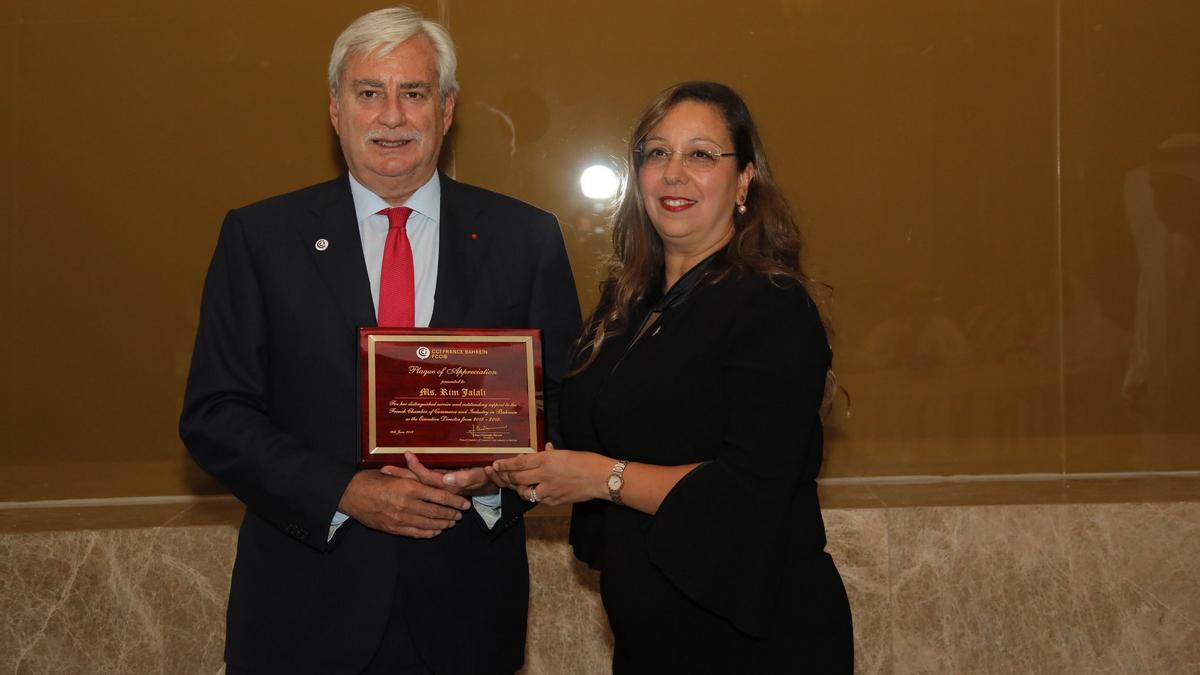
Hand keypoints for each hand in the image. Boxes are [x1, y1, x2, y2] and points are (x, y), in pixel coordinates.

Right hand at [338, 469, 470, 537]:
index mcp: (409, 487)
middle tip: (461, 515)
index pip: (440, 496)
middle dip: (452, 514)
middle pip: (437, 512)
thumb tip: (435, 473)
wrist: (349, 495)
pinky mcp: (393, 529)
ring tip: (452, 523)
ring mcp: (400, 519)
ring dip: (443, 524)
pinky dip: (429, 532)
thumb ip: (415, 475)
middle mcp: (407, 504)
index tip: (465, 503)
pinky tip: (436, 531)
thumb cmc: (371, 479)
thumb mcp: (395, 472)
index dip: (455, 501)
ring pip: (429, 524)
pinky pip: (416, 533)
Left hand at [380, 453, 499, 496]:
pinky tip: (398, 474)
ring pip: (417, 481)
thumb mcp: (479, 475)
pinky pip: (421, 481)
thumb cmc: (485, 476)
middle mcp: (440, 485)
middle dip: (400, 476)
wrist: (489, 482)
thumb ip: (465, 477)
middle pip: (416, 482)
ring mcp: (438, 483)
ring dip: (401, 476)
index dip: (417, 467)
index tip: (407, 454)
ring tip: (385, 470)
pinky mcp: (439, 481)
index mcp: (447, 485)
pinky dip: (410, 477)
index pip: (428, 477)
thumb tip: (446, 478)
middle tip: (383, 469)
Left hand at [491, 443, 610, 505]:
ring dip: (519, 489)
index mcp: (546, 459)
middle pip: (517, 479)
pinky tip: (534, 491)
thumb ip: (551, 453)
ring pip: (525, 493)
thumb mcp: (566, 452)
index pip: (519, 463)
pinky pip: (538, 500)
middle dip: (505, 477)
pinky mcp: (554, 501)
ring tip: (516, 485)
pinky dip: (534, 495)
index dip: (505, 465)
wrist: (601, 478)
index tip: (495, 464)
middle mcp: (544, 475)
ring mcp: (549, 490)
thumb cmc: (586, 461)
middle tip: (497, 475)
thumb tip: (545, 449)